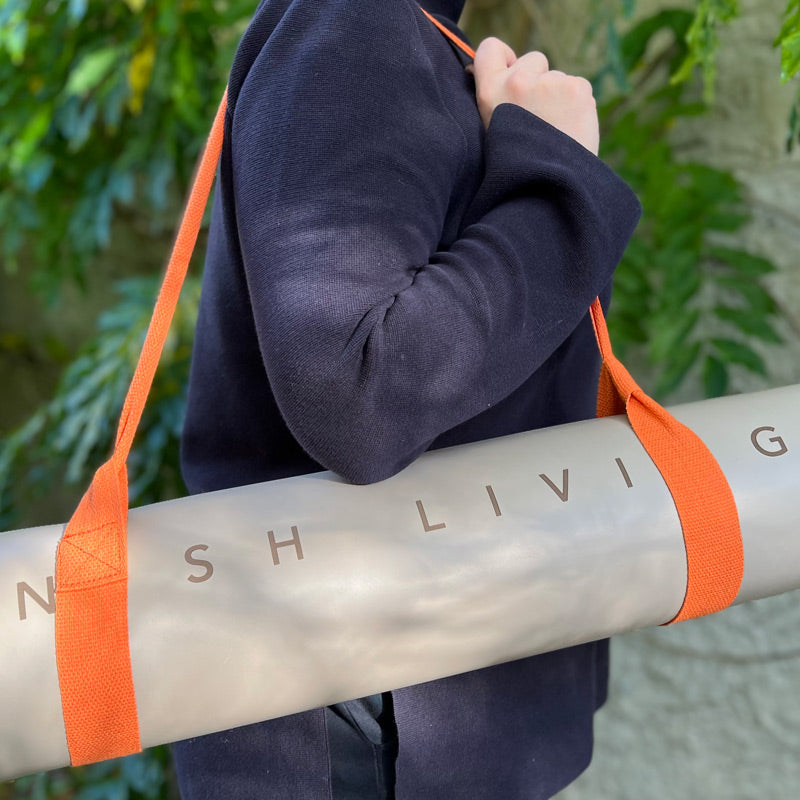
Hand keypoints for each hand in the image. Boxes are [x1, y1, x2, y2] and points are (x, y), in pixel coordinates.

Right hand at [465, 37, 598, 155]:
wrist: (549, 189)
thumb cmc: (520, 167)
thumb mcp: (494, 131)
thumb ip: (499, 99)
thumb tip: (506, 76)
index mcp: (490, 93)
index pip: (490, 48)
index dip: (503, 58)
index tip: (509, 73)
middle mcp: (517, 82)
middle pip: (534, 59)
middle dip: (538, 79)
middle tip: (538, 116)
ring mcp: (549, 83)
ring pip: (558, 78)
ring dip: (559, 97)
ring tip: (555, 131)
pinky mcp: (577, 88)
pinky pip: (578, 87)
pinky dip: (577, 105)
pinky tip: (570, 129)